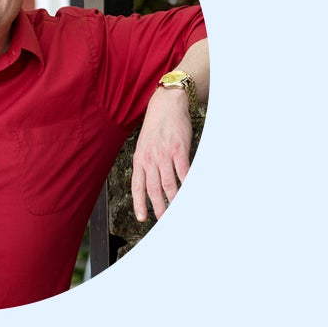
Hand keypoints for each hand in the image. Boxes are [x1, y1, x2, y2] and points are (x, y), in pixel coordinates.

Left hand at [131, 87, 192, 221]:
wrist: (166, 106)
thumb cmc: (156, 127)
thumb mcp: (145, 146)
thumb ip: (147, 164)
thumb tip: (153, 182)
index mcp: (139, 159)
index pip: (137, 186)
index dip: (139, 203)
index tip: (142, 217)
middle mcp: (149, 158)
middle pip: (153, 189)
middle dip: (158, 207)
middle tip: (163, 220)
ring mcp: (164, 154)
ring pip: (168, 184)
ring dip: (173, 200)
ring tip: (178, 211)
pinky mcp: (178, 150)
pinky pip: (183, 172)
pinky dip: (187, 184)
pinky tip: (190, 192)